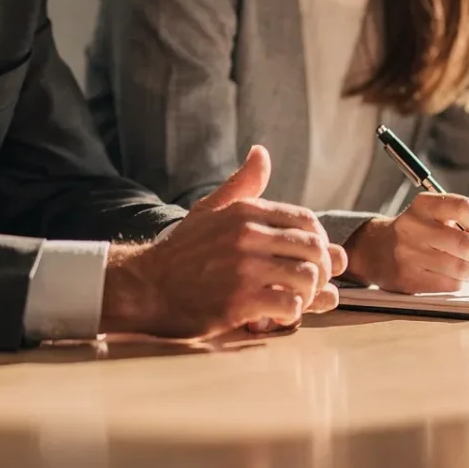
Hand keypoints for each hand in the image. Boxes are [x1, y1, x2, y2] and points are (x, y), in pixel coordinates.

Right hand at [100, 145, 347, 338]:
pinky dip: (292, 313)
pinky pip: (289, 305)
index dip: (319, 241)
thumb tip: (261, 152)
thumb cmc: (183, 252)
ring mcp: (245, 269)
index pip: (307, 220)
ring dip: (309, 293)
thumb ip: (241, 184)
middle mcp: (248, 236)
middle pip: (313, 249)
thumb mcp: (210, 210)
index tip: (311, 257)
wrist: (147, 287)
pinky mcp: (240, 301)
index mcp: (246, 212)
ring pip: (307, 277)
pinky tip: (278, 315)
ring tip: (297, 299)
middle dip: (321, 269)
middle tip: (312, 284)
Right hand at [342, 191, 468, 293]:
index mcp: (423, 205)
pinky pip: (450, 284)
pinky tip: (453, 276)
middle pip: (467, 244)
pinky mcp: (408, 279)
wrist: (376, 250)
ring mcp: (409, 254)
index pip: (463, 208)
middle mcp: (413, 227)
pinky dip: (460, 282)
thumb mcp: (439, 214)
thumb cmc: (419, 231)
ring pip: (462, 268)